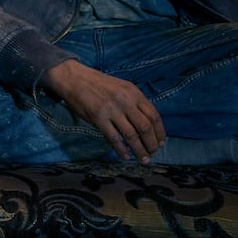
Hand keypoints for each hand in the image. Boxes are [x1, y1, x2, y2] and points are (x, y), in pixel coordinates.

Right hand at [41, 59, 165, 163]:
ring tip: (143, 160)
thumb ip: (134, 103)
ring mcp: (112, 110)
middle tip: (153, 154)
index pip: (153, 115)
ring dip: (139, 150)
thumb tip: (146, 125)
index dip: (160, 132)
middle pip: (145, 127)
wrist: (75, 78)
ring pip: (131, 135)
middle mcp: (125, 101)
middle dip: (152, 144)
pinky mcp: (98, 118)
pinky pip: (113, 138)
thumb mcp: (122, 88)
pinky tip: (126, 156)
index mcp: (133, 93)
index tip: (161, 143)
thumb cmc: (99, 84)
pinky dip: (121, 150)